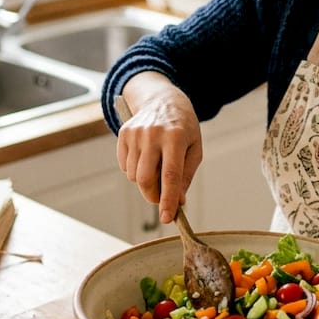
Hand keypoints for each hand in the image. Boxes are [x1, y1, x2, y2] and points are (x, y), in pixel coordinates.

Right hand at [115, 78, 202, 222]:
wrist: (163, 100)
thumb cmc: (183, 127)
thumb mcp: (194, 148)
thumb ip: (186, 176)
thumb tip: (178, 202)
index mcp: (175, 137)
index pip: (170, 176)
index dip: (168, 200)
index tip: (167, 218)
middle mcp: (152, 134)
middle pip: (146, 179)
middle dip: (153, 196)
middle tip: (161, 200)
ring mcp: (135, 133)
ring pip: (133, 176)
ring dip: (145, 182)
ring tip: (156, 167)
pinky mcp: (123, 134)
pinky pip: (124, 166)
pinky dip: (134, 171)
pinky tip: (145, 158)